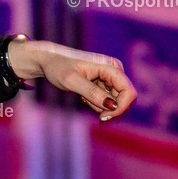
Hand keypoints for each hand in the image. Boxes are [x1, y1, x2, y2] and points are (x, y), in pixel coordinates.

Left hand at [8, 39, 136, 120]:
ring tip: (83, 97)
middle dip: (109, 109)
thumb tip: (112, 106)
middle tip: (89, 107)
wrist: (49, 62)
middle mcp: (114, 70)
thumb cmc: (58, 67)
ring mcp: (111, 77)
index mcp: (110, 66)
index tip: (104, 117)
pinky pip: (108, 101)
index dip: (121, 108)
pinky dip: (97, 104)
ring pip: (116, 102)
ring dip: (101, 107)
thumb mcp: (71, 81)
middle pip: (125, 99)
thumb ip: (92, 93)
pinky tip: (84, 96)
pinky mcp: (106, 84)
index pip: (128, 92)